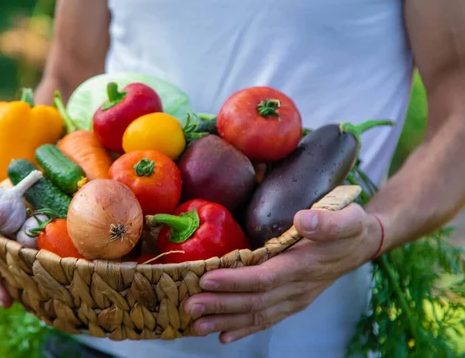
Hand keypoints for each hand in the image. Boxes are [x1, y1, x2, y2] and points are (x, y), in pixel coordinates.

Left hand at [184, 203, 381, 343]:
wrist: (362, 244)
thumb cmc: (350, 227)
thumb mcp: (346, 218)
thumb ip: (326, 221)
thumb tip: (303, 219)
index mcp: (304, 266)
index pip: (265, 278)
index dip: (236, 281)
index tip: (207, 279)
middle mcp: (298, 288)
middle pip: (255, 301)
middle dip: (221, 306)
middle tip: (190, 306)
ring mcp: (295, 298)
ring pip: (256, 314)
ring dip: (225, 321)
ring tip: (196, 325)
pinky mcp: (292, 302)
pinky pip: (266, 319)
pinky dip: (244, 329)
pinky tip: (223, 336)